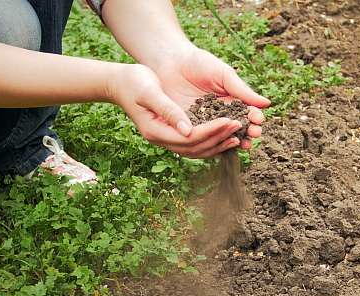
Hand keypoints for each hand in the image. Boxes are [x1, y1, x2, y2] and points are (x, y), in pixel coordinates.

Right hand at [108, 63, 243, 157]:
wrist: (120, 82)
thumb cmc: (134, 81)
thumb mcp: (149, 91)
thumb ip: (168, 110)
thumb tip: (187, 130)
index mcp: (156, 131)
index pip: (190, 138)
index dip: (211, 131)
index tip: (230, 121)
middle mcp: (162, 139)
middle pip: (195, 148)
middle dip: (218, 138)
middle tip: (239, 127)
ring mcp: (167, 138)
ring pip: (196, 150)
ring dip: (217, 144)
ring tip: (236, 137)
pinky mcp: (173, 133)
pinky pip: (194, 144)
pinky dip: (211, 142)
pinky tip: (224, 135)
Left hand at [153, 46, 270, 149]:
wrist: (170, 62)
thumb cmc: (199, 63)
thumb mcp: (223, 74)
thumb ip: (242, 90)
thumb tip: (267, 104)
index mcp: (232, 101)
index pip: (247, 113)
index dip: (254, 118)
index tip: (259, 120)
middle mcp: (221, 115)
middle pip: (238, 128)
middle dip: (248, 132)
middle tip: (254, 134)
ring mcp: (205, 123)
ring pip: (222, 136)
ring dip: (233, 140)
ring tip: (241, 143)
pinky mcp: (190, 128)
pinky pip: (202, 138)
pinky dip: (211, 143)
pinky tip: (219, 145)